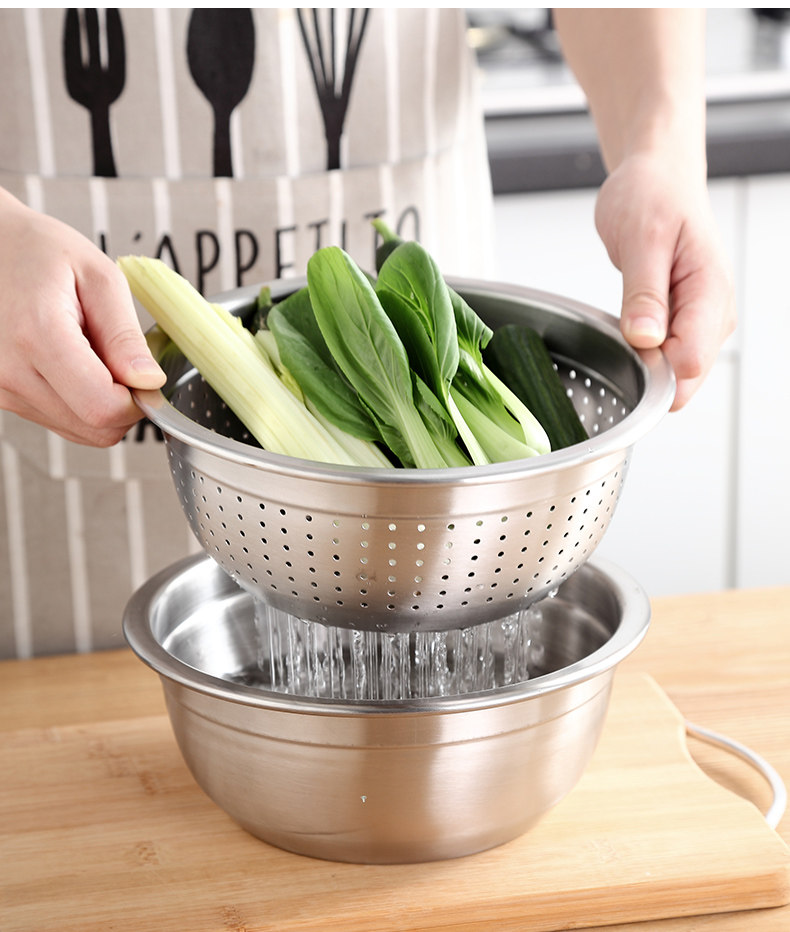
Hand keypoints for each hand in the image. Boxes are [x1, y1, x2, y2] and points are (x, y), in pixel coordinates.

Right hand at [0, 190, 165, 445]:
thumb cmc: (39, 251)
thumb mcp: (98, 277)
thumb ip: (125, 335)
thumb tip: (149, 382)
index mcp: (38, 335)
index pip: (103, 408)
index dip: (138, 401)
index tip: (145, 376)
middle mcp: (10, 371)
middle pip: (95, 428)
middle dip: (124, 404)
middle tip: (122, 361)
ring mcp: (0, 388)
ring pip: (80, 430)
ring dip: (100, 402)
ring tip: (89, 353)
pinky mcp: (0, 396)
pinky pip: (59, 420)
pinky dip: (78, 401)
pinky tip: (71, 363)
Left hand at [593, 153, 735, 409]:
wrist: (658, 178)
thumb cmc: (652, 196)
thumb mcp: (641, 239)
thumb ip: (643, 293)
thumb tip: (645, 339)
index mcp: (710, 291)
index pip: (690, 361)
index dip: (652, 369)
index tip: (625, 348)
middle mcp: (714, 313)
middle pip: (685, 376)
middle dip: (647, 370)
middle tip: (621, 330)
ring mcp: (701, 320)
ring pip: (674, 372)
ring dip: (643, 361)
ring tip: (626, 320)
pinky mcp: (684, 322)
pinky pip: (664, 356)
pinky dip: (642, 352)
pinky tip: (628, 328)